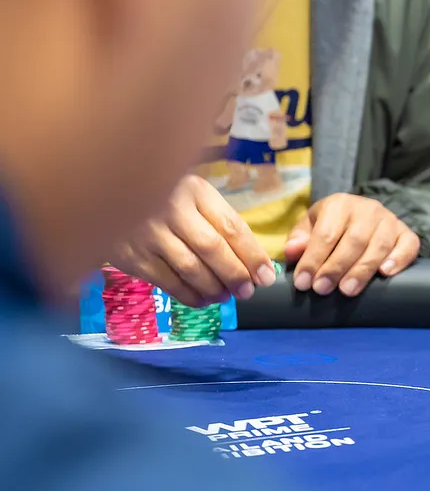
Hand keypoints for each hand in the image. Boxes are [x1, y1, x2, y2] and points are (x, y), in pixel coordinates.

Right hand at [112, 174, 276, 307]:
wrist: (101, 190)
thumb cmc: (161, 192)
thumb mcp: (192, 192)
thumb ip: (216, 217)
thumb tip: (250, 256)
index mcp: (195, 190)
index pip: (231, 226)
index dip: (252, 254)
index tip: (266, 275)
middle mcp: (171, 209)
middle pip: (212, 248)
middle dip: (235, 274)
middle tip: (247, 291)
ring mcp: (147, 233)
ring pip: (189, 267)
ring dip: (212, 287)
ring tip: (225, 296)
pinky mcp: (129, 255)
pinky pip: (164, 280)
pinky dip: (186, 294)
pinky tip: (201, 300)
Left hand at [283, 194, 419, 297]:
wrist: (361, 217)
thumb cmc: (331, 227)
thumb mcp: (310, 228)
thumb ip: (299, 239)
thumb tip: (293, 251)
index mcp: (339, 204)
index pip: (326, 233)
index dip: (313, 259)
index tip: (303, 283)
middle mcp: (368, 209)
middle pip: (354, 240)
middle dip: (336, 267)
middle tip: (322, 289)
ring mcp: (390, 220)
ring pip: (380, 245)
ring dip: (362, 270)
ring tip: (347, 290)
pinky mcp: (406, 233)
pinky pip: (408, 245)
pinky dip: (398, 259)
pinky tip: (385, 273)